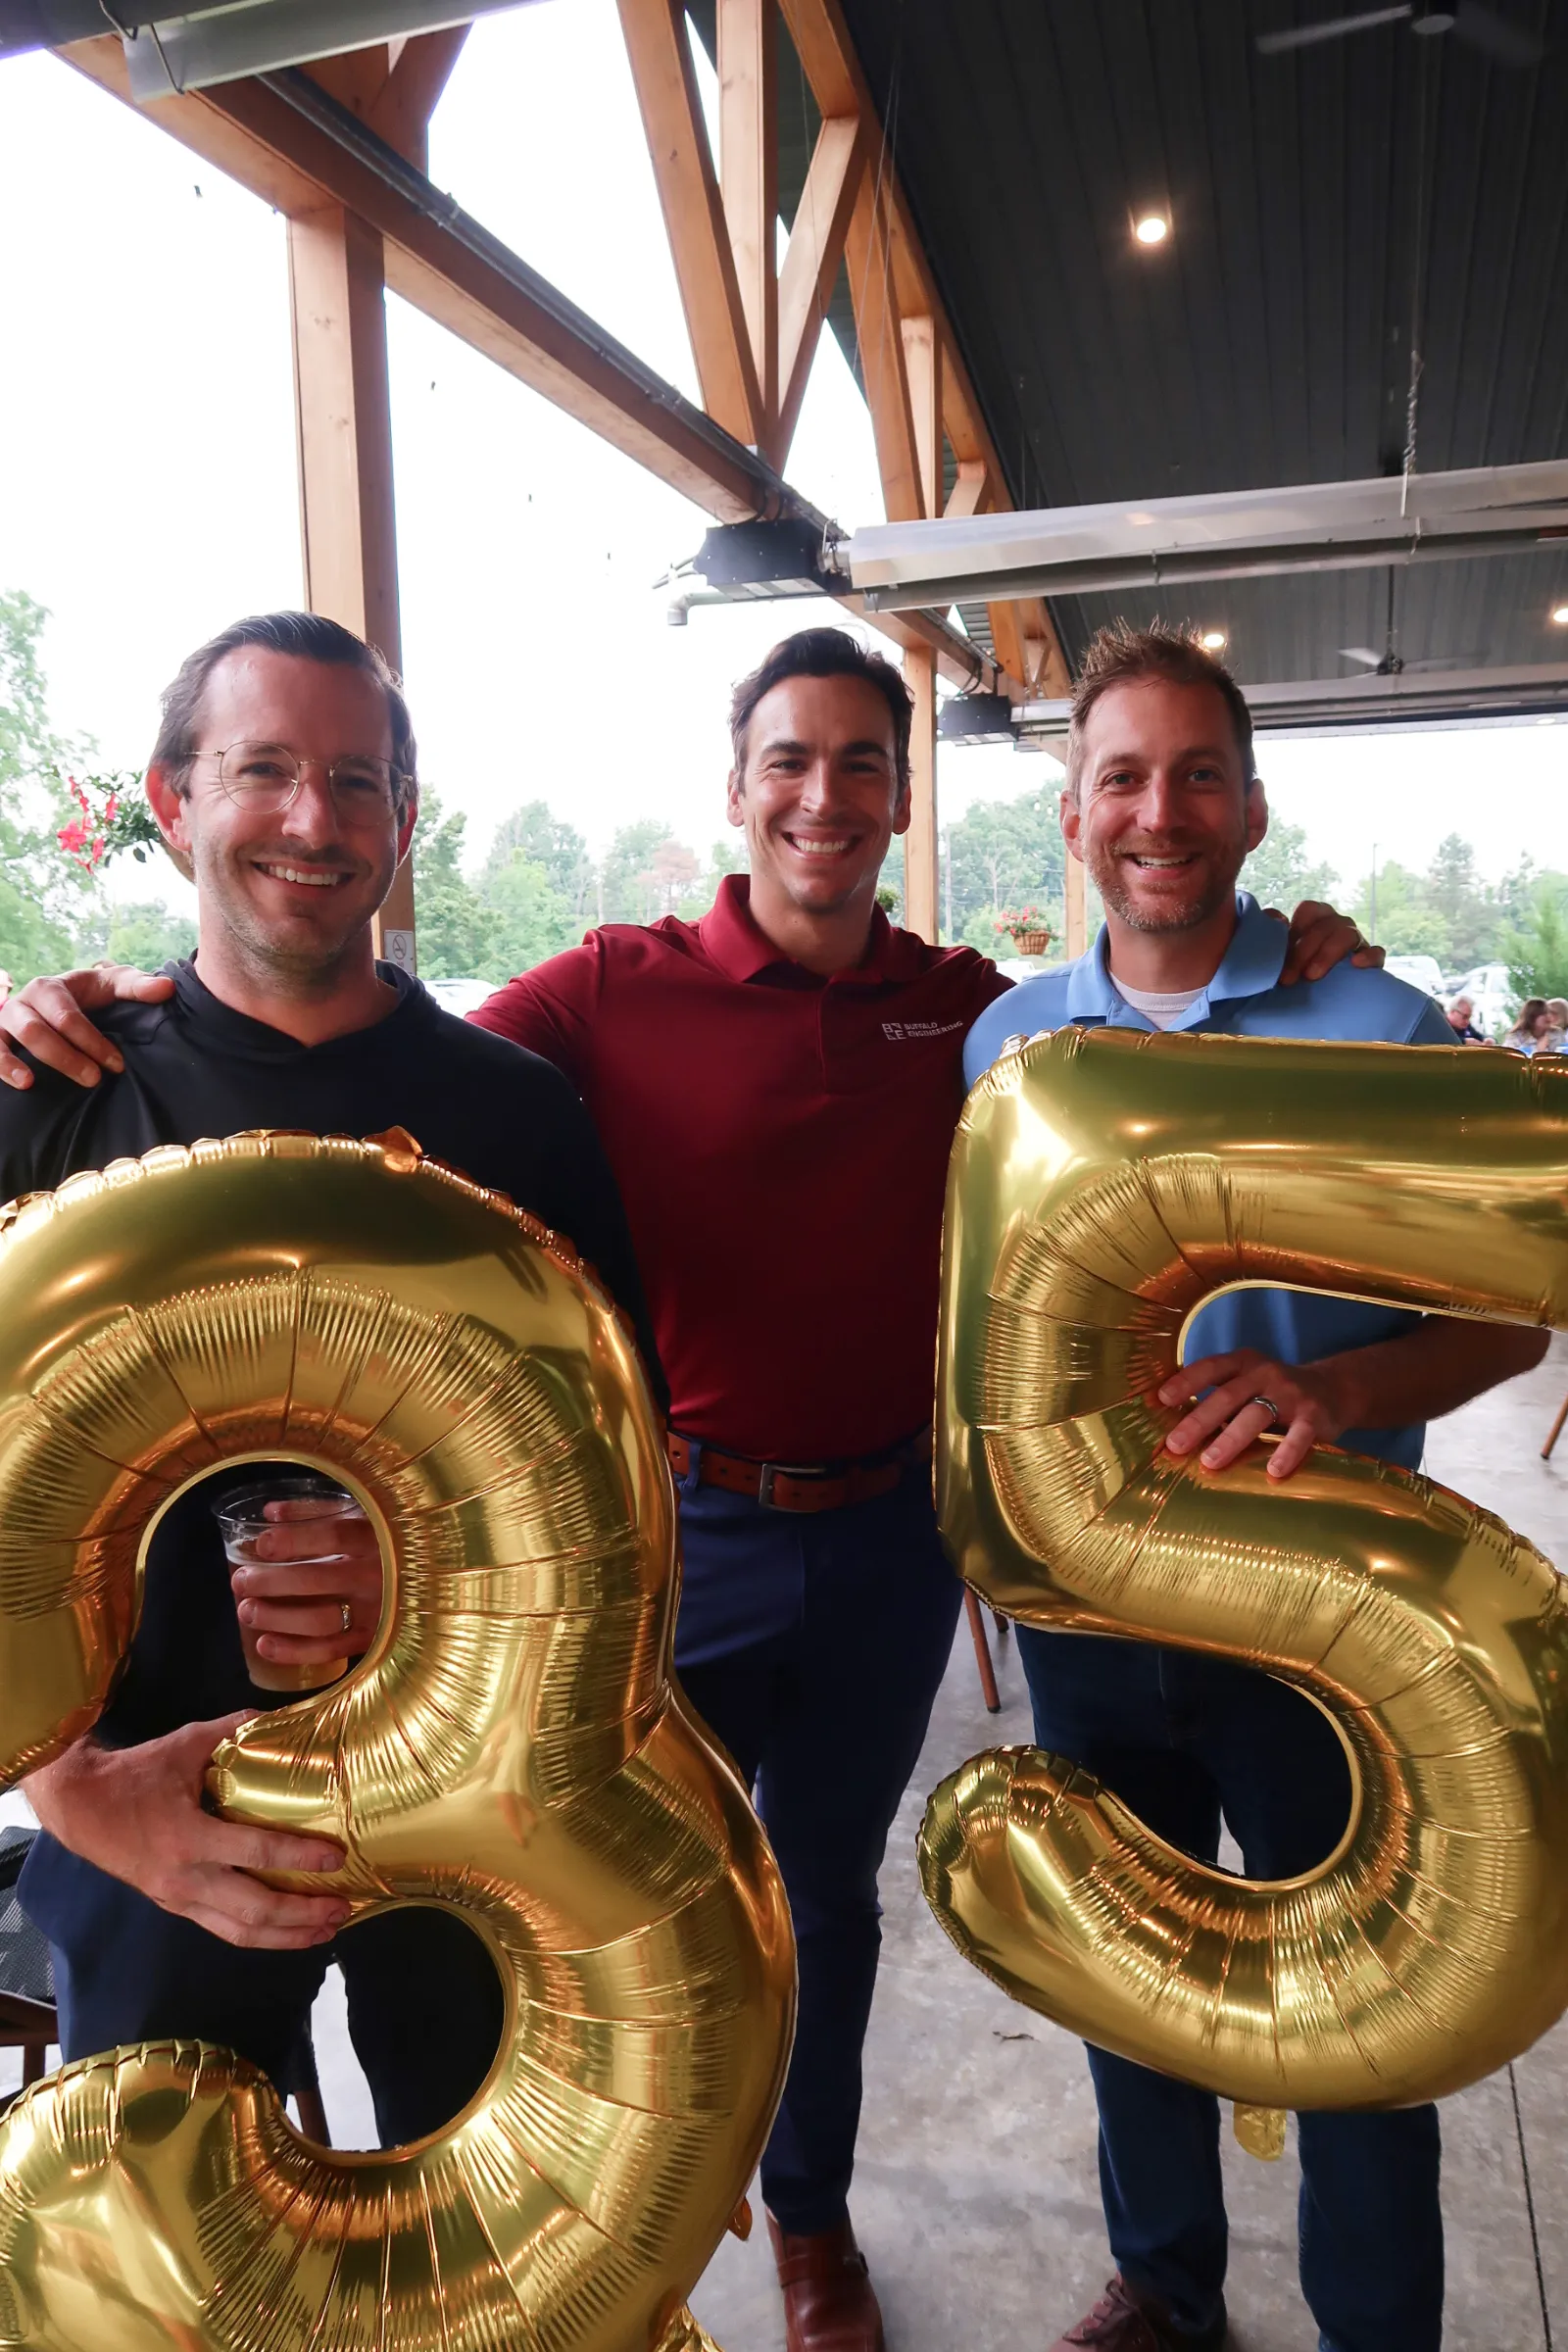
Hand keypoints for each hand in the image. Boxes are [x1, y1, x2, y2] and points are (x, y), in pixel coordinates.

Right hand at [0, 964, 173, 1090]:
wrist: (59, 1003)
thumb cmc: (90, 996)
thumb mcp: (114, 986)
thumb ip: (139, 987)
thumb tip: (167, 988)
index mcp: (52, 987)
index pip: (68, 1015)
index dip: (92, 1042)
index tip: (117, 1065)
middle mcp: (24, 1001)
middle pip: (37, 1029)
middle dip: (65, 1056)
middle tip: (93, 1080)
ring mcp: (6, 1021)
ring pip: (12, 1039)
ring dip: (23, 1062)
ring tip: (33, 1083)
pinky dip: (1, 1065)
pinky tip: (20, 1084)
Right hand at [24, 1716, 349, 1948]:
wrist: (81, 1807)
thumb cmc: (137, 1773)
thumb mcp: (186, 1743)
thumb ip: (235, 1730)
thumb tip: (284, 1716)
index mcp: (189, 1836)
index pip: (256, 1852)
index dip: (299, 1856)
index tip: (336, 1857)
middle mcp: (186, 1878)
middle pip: (254, 1910)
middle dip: (302, 1913)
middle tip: (343, 1907)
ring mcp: (179, 1899)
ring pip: (240, 1932)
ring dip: (287, 1936)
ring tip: (326, 1930)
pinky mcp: (176, 1907)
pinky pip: (223, 1930)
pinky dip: (261, 1936)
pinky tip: (287, 1932)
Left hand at [231, 1498, 383, 1667]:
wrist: (441, 1577)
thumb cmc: (395, 1539)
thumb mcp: (366, 1516)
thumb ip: (320, 1511)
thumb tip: (270, 1512)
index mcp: (379, 1537)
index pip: (333, 1536)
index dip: (294, 1540)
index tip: (262, 1544)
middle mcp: (379, 1575)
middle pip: (317, 1580)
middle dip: (271, 1582)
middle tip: (240, 1580)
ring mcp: (377, 1612)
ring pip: (320, 1620)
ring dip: (277, 1618)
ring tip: (246, 1611)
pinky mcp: (372, 1640)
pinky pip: (330, 1651)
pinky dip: (294, 1652)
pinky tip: (263, 1645)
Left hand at [1159, 1348, 1352, 1480]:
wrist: (1334, 1389)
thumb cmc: (1274, 1392)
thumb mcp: (1247, 1385)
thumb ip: (1218, 1399)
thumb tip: (1172, 1429)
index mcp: (1243, 1364)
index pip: (1210, 1367)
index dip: (1186, 1381)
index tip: (1161, 1399)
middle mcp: (1265, 1374)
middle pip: (1228, 1396)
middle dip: (1199, 1420)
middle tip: (1175, 1444)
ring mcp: (1290, 1394)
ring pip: (1257, 1415)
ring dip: (1232, 1438)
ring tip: (1210, 1461)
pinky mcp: (1315, 1417)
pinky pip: (1299, 1435)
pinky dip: (1287, 1452)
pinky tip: (1273, 1471)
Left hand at [1274, 900, 1385, 985]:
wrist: (1314, 999)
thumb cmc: (1294, 970)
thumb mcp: (1278, 953)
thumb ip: (1271, 934)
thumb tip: (1277, 920)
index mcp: (1315, 919)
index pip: (1309, 909)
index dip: (1295, 929)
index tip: (1279, 953)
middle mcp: (1337, 925)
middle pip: (1326, 925)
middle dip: (1303, 951)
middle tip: (1287, 979)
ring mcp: (1356, 941)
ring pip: (1348, 935)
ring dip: (1327, 954)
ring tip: (1312, 976)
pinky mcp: (1371, 960)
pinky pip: (1377, 953)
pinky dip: (1369, 956)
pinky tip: (1356, 965)